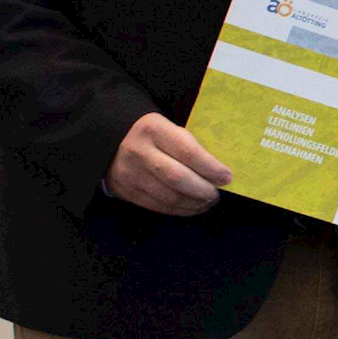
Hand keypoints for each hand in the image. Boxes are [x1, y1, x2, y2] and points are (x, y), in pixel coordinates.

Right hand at [109, 113, 229, 216]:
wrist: (110, 140)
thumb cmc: (152, 134)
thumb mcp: (168, 128)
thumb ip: (189, 146)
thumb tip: (218, 172)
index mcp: (154, 130)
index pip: (187, 152)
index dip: (210, 168)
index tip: (227, 177)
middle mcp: (139, 152)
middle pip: (178, 178)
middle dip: (203, 190)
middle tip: (217, 194)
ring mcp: (130, 173)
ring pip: (169, 196)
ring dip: (194, 203)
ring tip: (208, 201)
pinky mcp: (126, 191)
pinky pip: (158, 206)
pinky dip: (180, 210)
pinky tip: (192, 206)